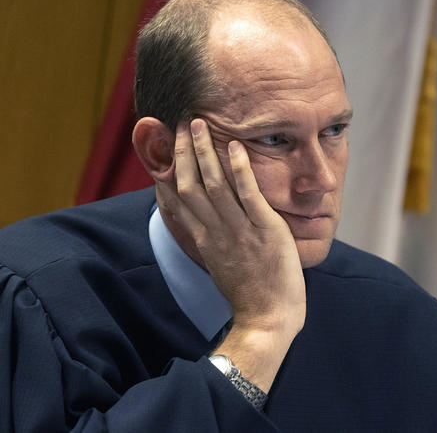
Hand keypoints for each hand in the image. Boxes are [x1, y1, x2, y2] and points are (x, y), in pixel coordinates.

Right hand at [156, 119, 304, 390]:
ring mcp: (240, 229)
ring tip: (199, 124)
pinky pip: (249, 194)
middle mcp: (216, 231)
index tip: (164, 148)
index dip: (170, 171)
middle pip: (191, 184)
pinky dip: (239, 169)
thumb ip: (212, 241)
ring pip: (215, 184)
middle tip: (181, 123)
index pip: (179, 200)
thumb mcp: (220, 265)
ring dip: (206, 152)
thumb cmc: (249, 295)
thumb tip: (205, 224)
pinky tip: (235, 146)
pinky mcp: (265, 229)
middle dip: (185, 152)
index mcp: (205, 240)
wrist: (267, 319)